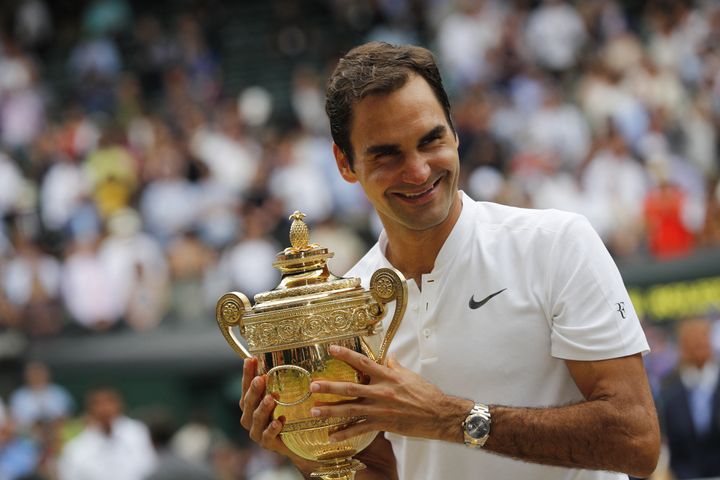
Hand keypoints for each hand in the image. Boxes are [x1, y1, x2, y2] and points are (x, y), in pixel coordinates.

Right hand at [238, 357, 287, 454]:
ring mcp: (257, 432)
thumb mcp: (277, 398)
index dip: (247, 374)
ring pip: (256, 419)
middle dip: (254, 390)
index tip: (251, 359)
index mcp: (248, 405)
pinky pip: (267, 437)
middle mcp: (249, 418)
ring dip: (263, 408)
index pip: (245, 387)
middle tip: (260, 379)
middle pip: (248, 403)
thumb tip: (273, 356)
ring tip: (271, 398)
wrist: (292, 443)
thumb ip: (272, 382)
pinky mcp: (267, 444)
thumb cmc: (282, 416)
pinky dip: (272, 429)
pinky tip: (280, 422)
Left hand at [308, 345, 471, 443]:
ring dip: (331, 410)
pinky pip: (360, 429)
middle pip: (350, 387)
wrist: (439, 414)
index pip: (363, 362)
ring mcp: (380, 409)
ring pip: (351, 410)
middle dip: (330, 387)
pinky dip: (345, 433)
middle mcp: (381, 392)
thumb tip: (388, 357)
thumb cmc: (426, 394)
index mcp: (387, 376)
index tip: (331, 349)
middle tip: (312, 385)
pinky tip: (332, 435)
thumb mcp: (409, 375)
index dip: (346, 355)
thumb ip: (395, 366)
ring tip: (314, 411)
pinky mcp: (383, 424)